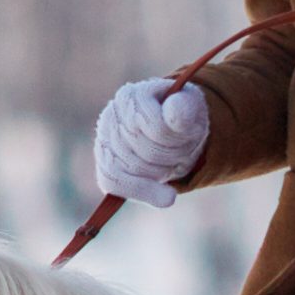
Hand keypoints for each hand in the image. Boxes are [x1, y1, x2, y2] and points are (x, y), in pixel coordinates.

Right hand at [90, 76, 209, 207]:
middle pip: (146, 150)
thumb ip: (185, 105)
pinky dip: (144, 192)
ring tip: (173, 161)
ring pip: (136, 169)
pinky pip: (116, 184)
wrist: (168, 131)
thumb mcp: (190, 104)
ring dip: (164, 172)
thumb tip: (175, 111)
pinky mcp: (105, 166)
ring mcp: (105, 142)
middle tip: (184, 150)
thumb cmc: (178, 116)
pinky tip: (167, 197)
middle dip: (173, 156)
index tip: (190, 135)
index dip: (177, 139)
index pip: (156, 128)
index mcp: (131, 97)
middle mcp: (111, 117)